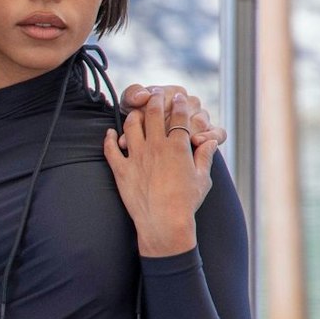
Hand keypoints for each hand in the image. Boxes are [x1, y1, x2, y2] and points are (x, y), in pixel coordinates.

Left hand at [103, 89, 218, 256]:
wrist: (164, 224)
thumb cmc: (186, 203)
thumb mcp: (203, 179)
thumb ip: (205, 156)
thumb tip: (210, 140)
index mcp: (178, 147)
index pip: (179, 117)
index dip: (180, 104)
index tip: (179, 96)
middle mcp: (156, 147)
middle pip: (153, 114)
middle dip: (156, 100)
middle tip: (156, 94)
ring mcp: (136, 158)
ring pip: (131, 126)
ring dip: (133, 115)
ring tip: (136, 112)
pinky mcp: (121, 171)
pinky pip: (110, 149)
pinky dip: (109, 139)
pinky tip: (110, 133)